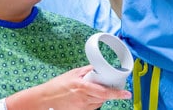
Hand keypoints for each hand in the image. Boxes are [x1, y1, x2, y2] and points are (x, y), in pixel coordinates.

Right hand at [10, 65, 130, 109]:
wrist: (45, 99)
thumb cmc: (57, 85)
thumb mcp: (73, 74)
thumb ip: (87, 71)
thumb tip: (99, 67)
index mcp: (82, 87)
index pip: (104, 92)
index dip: (117, 94)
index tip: (127, 94)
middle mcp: (84, 99)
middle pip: (104, 97)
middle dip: (108, 91)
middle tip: (108, 84)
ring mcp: (82, 107)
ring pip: (99, 102)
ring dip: (101, 96)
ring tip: (93, 88)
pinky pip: (93, 107)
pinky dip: (94, 101)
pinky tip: (88, 95)